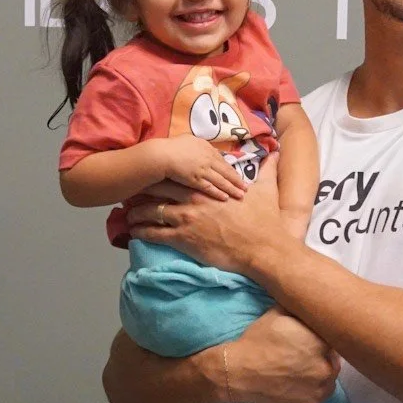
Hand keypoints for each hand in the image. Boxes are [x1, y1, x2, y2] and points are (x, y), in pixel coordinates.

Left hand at [131, 153, 291, 274]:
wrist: (263, 249)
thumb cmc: (264, 222)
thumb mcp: (267, 191)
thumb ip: (267, 171)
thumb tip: (275, 153)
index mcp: (208, 187)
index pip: (178, 176)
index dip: (162, 175)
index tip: (152, 174)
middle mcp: (193, 200)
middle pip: (159, 190)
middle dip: (143, 190)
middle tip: (131, 190)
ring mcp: (186, 220)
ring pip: (152, 212)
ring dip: (137, 212)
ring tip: (127, 214)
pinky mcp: (183, 240)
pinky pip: (154, 234)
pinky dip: (141, 233)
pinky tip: (133, 233)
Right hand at [148, 136, 248, 200]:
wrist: (160, 155)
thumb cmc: (169, 147)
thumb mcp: (185, 140)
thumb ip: (193, 145)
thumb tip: (195, 145)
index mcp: (204, 146)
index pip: (220, 158)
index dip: (229, 168)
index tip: (236, 174)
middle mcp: (207, 157)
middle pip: (225, 170)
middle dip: (236, 179)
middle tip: (245, 187)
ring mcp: (203, 168)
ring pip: (221, 180)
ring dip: (232, 188)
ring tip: (241, 195)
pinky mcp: (196, 179)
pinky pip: (210, 187)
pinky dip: (219, 192)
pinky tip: (226, 197)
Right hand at [223, 308, 339, 402]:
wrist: (239, 372)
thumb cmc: (258, 340)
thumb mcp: (278, 313)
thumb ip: (299, 309)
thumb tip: (309, 301)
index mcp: (322, 341)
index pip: (333, 339)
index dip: (321, 341)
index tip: (310, 342)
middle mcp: (327, 365)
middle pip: (333, 361)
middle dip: (322, 358)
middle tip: (303, 358)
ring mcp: (320, 388)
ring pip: (328, 380)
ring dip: (319, 376)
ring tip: (301, 373)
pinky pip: (319, 396)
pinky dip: (312, 392)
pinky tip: (298, 386)